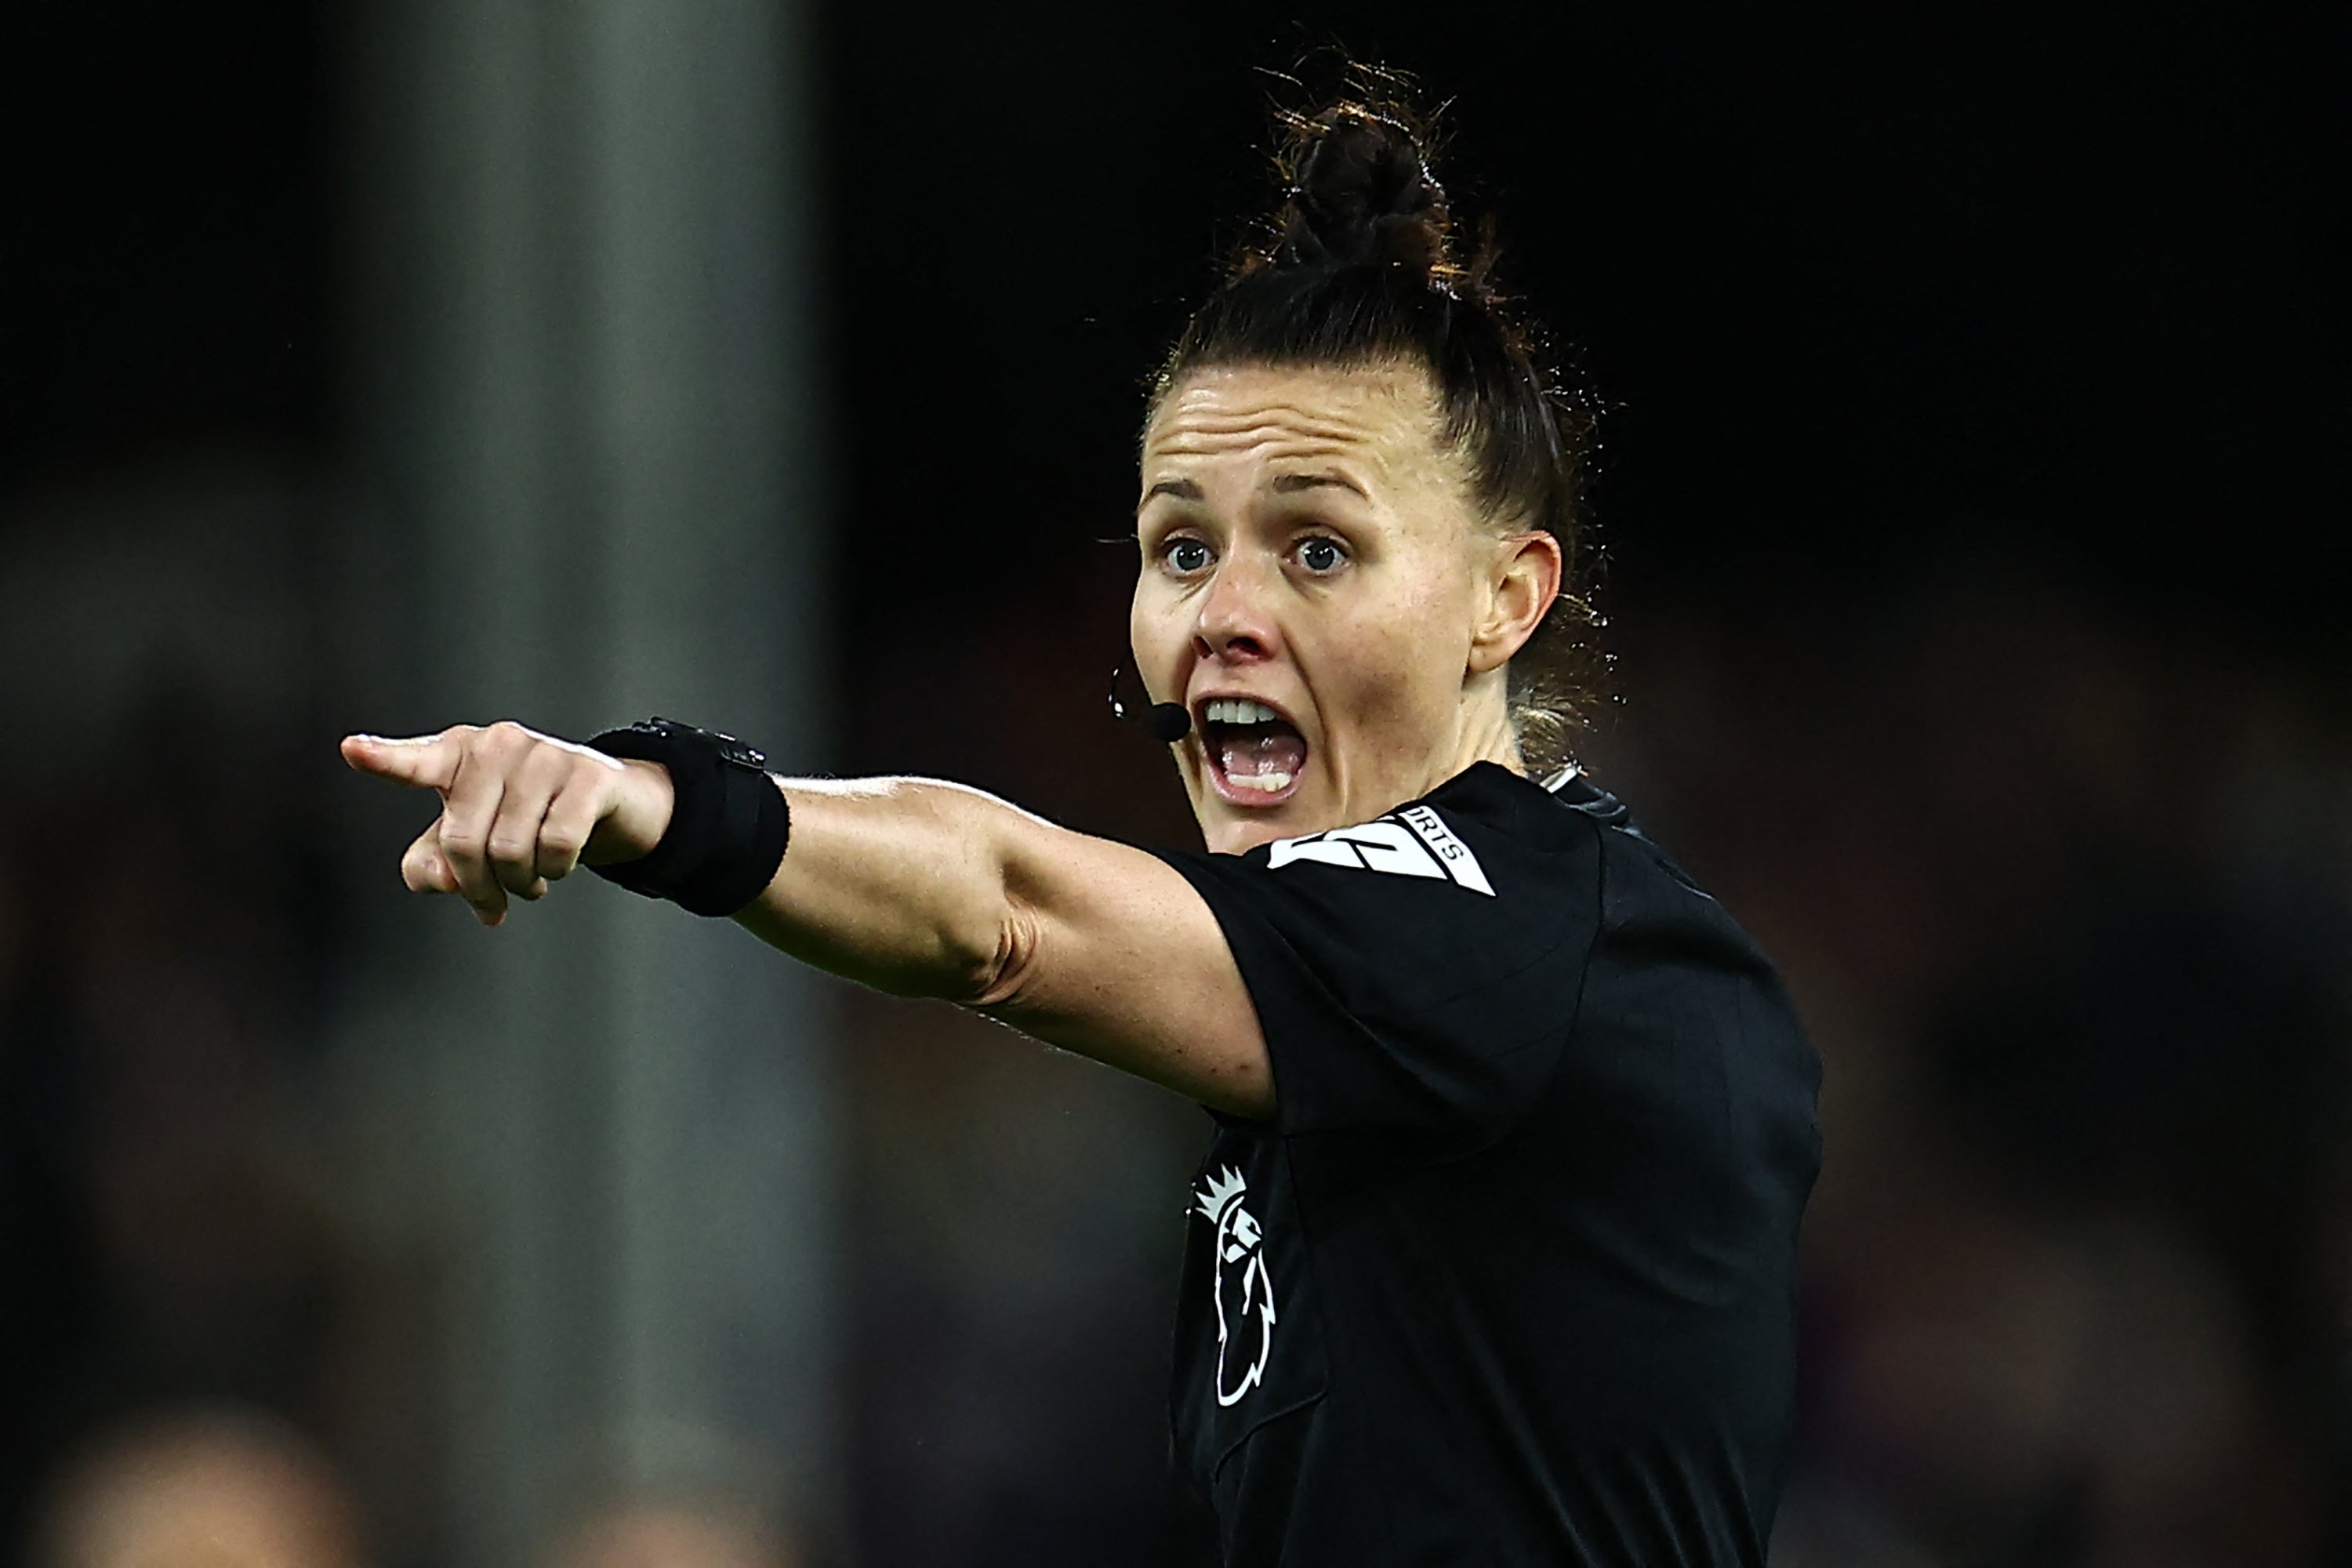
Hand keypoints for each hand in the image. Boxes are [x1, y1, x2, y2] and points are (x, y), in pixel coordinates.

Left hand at [340, 722, 674, 925]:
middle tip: (492, 903)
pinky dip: (555, 870)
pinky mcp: (587, 775)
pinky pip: (557, 844)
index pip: (415, 762)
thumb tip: (444, 879)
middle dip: (477, 887)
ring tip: (529, 881)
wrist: (610, 799)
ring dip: (521, 884)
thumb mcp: (470, 839)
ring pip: (511, 848)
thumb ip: (432, 863)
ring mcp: (545, 755)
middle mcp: (497, 745)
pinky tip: (557, 865)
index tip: (352, 750)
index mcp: (457, 754)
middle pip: (463, 841)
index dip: (383, 759)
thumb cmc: (527, 815)